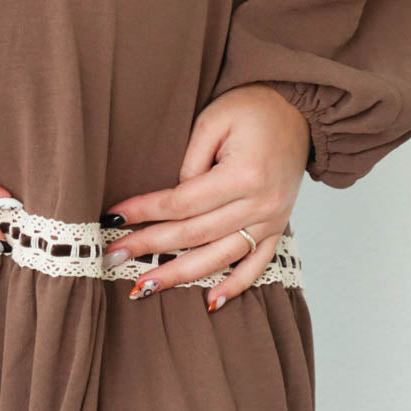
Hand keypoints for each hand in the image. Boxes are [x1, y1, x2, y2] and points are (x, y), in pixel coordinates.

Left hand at [100, 85, 310, 311]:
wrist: (297, 110)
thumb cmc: (251, 108)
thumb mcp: (213, 120)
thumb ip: (189, 161)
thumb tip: (169, 202)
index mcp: (243, 175)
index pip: (182, 202)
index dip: (146, 211)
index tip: (114, 217)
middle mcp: (260, 204)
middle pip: (195, 234)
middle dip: (150, 246)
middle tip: (113, 256)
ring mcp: (272, 221)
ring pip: (220, 257)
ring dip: (180, 275)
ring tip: (144, 286)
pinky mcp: (278, 227)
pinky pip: (257, 265)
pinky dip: (235, 286)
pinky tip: (210, 302)